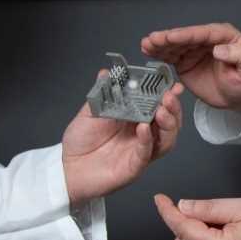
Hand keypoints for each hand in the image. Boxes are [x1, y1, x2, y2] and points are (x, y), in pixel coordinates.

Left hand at [60, 75, 181, 205]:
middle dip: (173, 108)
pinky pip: (146, 153)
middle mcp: (142, 134)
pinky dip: (147, 140)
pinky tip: (144, 128)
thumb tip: (107, 72)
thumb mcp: (90, 111)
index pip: (158, 104)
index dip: (167, 94)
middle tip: (169, 97)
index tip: (172, 84)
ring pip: (166, 140)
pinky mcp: (134, 166)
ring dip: (168, 124)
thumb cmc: (80, 141)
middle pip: (169, 122)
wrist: (68, 167)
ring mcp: (140, 150)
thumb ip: (102, 92)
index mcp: (135, 118)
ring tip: (161, 111)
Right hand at [141, 23, 240, 117]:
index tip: (170, 36)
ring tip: (146, 45)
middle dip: (168, 38)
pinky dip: (160, 54)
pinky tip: (149, 52)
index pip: (202, 34)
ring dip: (160, 45)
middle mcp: (206, 40)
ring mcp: (194, 51)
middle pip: (185, 37)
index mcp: (224, 36)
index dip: (186, 35)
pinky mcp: (186, 63)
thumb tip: (219, 49)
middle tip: (152, 39)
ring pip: (175, 45)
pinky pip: (171, 56)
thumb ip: (238, 56)